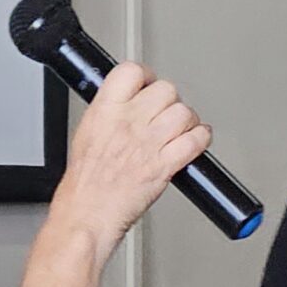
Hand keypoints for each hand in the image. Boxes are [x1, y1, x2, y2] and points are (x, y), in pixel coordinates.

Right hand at [49, 62, 210, 244]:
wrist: (88, 214)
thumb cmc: (84, 184)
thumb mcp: (86, 134)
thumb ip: (110, 114)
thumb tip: (129, 103)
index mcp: (105, 111)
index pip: (131, 72)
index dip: (146, 75)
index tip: (149, 83)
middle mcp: (128, 123)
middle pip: (166, 90)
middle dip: (170, 100)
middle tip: (166, 112)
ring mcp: (148, 143)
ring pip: (184, 113)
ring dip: (188, 120)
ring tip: (182, 128)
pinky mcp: (165, 165)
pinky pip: (195, 141)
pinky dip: (201, 139)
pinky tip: (196, 140)